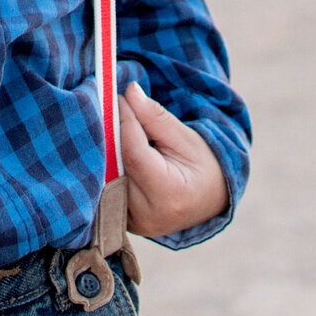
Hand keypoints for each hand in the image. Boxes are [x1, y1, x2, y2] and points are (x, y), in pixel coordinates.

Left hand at [120, 81, 228, 237]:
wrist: (210, 199)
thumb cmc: (201, 165)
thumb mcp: (185, 137)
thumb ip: (154, 116)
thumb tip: (129, 92)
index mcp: (170, 195)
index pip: (134, 153)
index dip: (123, 122)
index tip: (118, 98)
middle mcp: (149, 215)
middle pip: (116, 167)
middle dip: (110, 135)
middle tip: (109, 109)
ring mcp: (134, 223)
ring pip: (106, 179)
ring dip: (105, 151)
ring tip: (111, 129)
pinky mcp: (125, 222)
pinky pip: (107, 190)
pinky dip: (106, 168)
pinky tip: (111, 151)